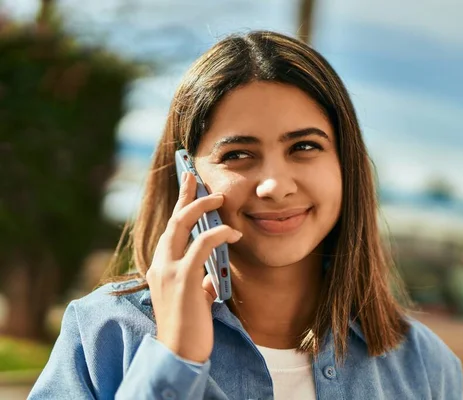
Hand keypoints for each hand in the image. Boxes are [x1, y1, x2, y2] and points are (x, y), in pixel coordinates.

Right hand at [146, 171, 241, 362]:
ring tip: (220, 198)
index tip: (187, 184)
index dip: (179, 204)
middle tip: (196, 175)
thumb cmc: (189, 327)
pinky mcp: (183, 278)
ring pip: (182, 224)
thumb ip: (198, 281)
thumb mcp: (193, 297)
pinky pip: (203, 244)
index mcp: (161, 266)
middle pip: (173, 219)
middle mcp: (160, 264)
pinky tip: (234, 232)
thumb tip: (210, 274)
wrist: (179, 353)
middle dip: (185, 194)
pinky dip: (219, 233)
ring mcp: (169, 270)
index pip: (171, 229)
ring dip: (202, 206)